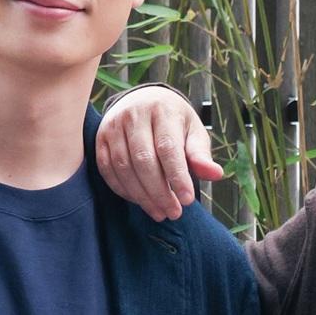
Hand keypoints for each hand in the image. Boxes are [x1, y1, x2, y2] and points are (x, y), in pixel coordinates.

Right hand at [95, 88, 223, 221]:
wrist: (142, 101)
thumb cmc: (172, 121)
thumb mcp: (192, 131)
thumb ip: (200, 154)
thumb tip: (215, 174)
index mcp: (162, 110)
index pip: (168, 148)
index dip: (177, 177)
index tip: (187, 200)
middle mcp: (134, 115)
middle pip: (144, 160)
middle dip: (159, 192)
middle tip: (173, 213)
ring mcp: (113, 126)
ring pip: (124, 168)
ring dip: (142, 196)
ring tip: (159, 212)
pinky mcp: (100, 139)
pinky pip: (108, 170)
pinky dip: (124, 190)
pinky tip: (140, 201)